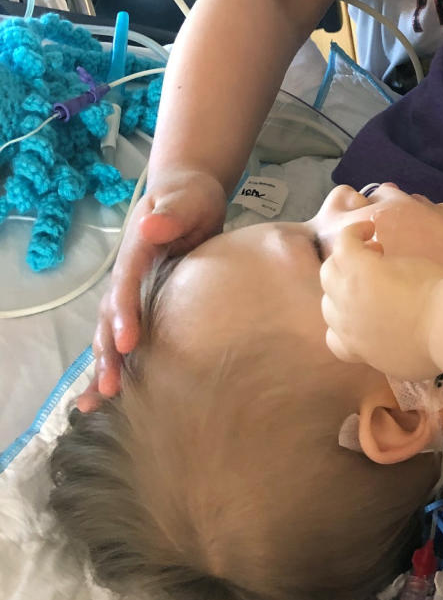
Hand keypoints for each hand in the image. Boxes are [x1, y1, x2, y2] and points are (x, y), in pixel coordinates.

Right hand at [76, 169, 226, 410]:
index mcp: (136, 251)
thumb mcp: (186, 198)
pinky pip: (128, 337)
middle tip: (109, 388)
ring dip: (104, 365)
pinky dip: (119, 364)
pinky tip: (114, 398)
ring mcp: (132, 293)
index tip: (126, 342)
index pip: (126, 284)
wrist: (187, 196)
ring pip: (110, 332)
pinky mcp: (145, 306)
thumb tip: (150, 227)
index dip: (124, 313)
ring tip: (97, 403)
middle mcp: (127, 276)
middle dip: (107, 353)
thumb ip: (171, 213)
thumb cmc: (189, 197)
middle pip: (110, 316)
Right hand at [320, 221, 442, 379]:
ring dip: (348, 259)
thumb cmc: (442, 341)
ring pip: (329, 271)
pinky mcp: (359, 271)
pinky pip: (343, 244)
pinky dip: (352, 233)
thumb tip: (398, 337)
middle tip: (378, 273)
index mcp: (360, 349)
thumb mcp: (410, 359)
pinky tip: (370, 228)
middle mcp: (347, 326)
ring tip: (376, 250)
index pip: (335, 337)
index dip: (346, 318)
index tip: (367, 306)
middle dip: (349, 286)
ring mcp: (349, 297)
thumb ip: (394, 347)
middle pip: (329, 301)